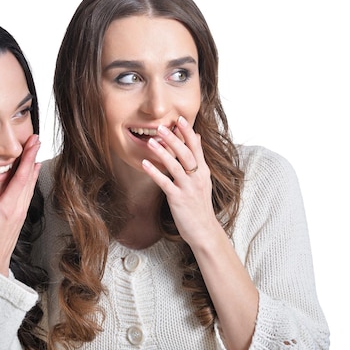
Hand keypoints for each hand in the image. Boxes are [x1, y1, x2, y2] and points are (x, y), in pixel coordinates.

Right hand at [0, 134, 40, 275]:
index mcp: (9, 207)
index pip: (21, 177)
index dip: (27, 158)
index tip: (32, 144)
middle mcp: (19, 207)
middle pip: (29, 177)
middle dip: (33, 156)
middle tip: (36, 140)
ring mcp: (21, 211)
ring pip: (30, 184)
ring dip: (33, 166)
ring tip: (36, 151)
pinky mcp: (19, 215)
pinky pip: (27, 192)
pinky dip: (31, 179)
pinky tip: (32, 174)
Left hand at [142, 116, 221, 246]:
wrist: (204, 230)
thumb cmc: (200, 204)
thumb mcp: (203, 179)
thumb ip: (198, 158)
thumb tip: (196, 136)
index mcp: (203, 171)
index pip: (196, 147)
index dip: (187, 133)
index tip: (179, 119)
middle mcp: (197, 177)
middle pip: (186, 154)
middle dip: (174, 139)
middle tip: (161, 126)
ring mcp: (188, 188)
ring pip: (175, 166)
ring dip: (163, 153)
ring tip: (150, 141)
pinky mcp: (178, 199)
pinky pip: (165, 183)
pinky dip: (154, 172)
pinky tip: (145, 164)